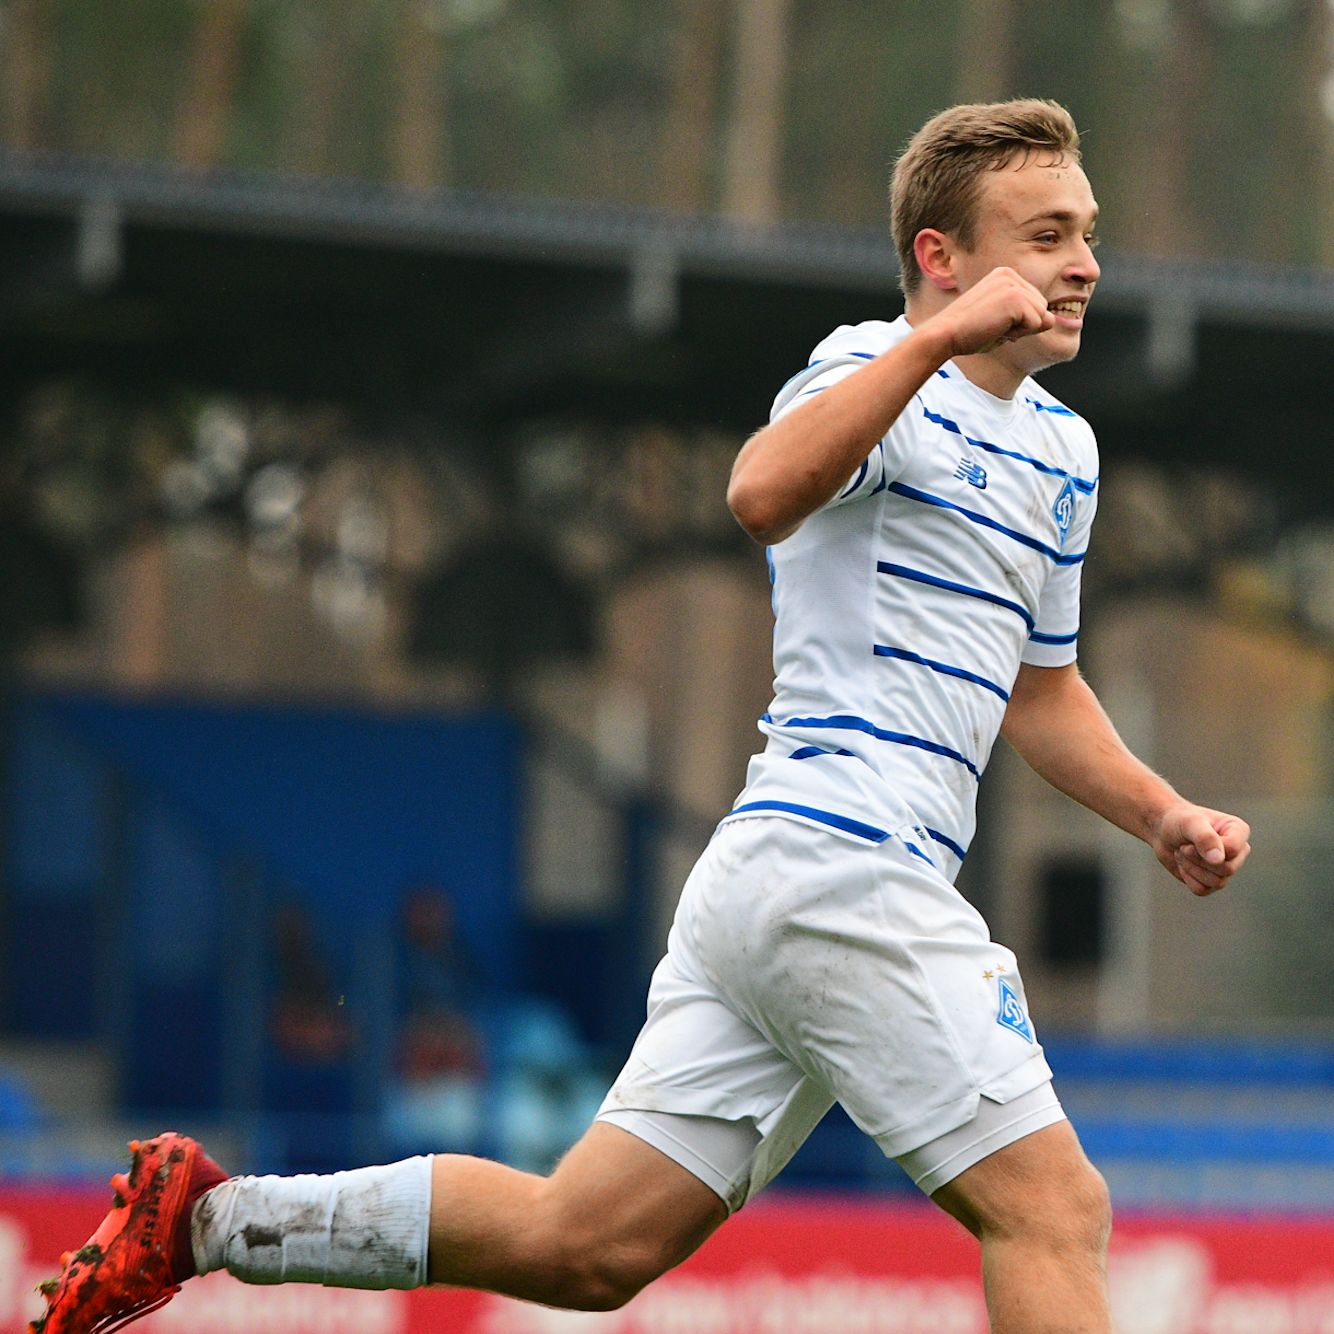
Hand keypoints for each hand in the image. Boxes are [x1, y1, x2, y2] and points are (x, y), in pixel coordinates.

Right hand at [927, 266, 1055, 357]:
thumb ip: (1026, 318)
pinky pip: (1036, 324)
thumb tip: (1052, 319)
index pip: (1034, 303)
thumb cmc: (967, 333)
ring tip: (993, 326)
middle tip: (992, 326)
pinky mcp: (1016, 298)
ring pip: (1041, 316)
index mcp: (1004, 276)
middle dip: (1023, 325)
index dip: (1018, 322)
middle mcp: (1010, 275)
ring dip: (1021, 330)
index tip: (990, 322)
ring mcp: (1013, 284)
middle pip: (1042, 307)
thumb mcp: (1001, 321)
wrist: (945, 335)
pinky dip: (1018, 334)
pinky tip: (996, 328)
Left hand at [1151, 803, 1250, 896]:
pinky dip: (1188, 877)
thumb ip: (1205, 838)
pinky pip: (1203, 890)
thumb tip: (1218, 860)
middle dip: (1198, 859)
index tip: (1191, 838)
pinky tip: (1184, 864)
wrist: (1162, 832)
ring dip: (1192, 867)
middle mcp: (1238, 851)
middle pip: (1227, 869)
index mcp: (1239, 831)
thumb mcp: (1189, 823)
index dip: (1208, 848)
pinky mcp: (1213, 881)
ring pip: (1216, 882)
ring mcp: (1227, 868)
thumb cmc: (1178, 821)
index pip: (1232, 850)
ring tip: (1183, 853)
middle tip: (1184, 846)